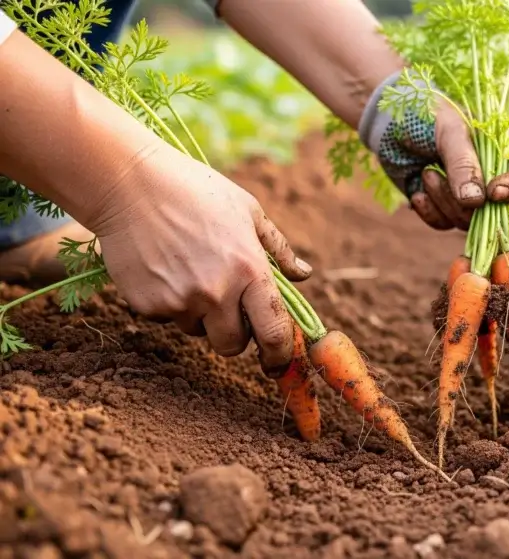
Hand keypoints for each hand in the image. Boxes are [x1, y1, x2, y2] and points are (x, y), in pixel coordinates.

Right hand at [86, 143, 311, 375]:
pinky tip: (164, 267)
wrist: (129, 184)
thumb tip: (304, 275)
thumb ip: (277, 249)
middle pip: (233, 346)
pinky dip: (169, 302)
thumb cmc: (196, 191)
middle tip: (228, 308)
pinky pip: (166, 318)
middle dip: (235, 335)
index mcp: (249, 270)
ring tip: (189, 269)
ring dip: (200, 314)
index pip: (274, 332)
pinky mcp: (147, 305)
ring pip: (197, 331)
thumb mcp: (249, 211)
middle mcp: (217, 292)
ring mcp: (180, 301)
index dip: (279, 354)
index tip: (278, 362)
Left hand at [358, 72, 508, 230]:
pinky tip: (417, 193)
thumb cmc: (426, 114)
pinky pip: (446, 225)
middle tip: (444, 177)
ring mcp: (472, 198)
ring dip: (445, 202)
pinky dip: (430, 212)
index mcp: (507, 150)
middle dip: (475, 205)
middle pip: (507, 211)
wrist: (388, 124)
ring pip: (472, 222)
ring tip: (426, 171)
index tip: (494, 192)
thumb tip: (476, 202)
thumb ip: (464, 164)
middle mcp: (495, 177)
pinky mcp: (446, 209)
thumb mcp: (448, 131)